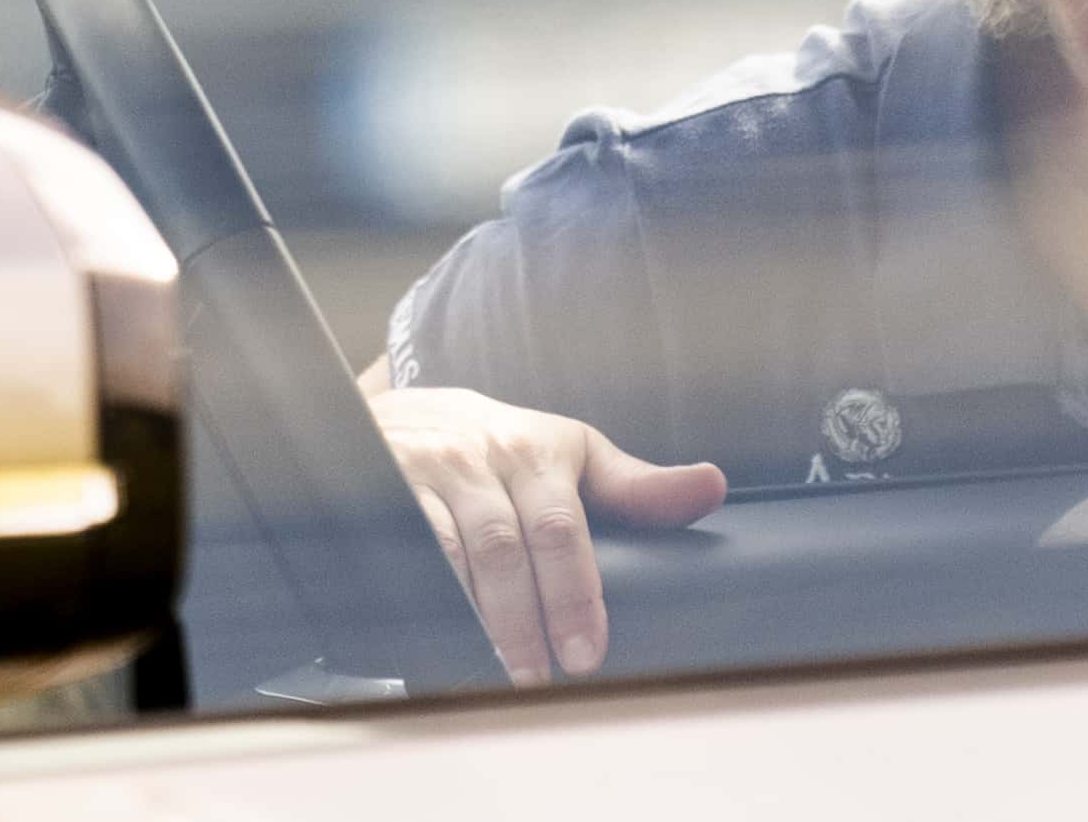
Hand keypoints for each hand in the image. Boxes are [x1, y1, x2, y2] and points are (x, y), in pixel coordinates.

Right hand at [366, 385, 726, 681]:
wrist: (408, 410)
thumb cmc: (507, 447)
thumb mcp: (573, 454)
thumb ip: (636, 486)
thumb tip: (712, 486)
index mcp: (538, 452)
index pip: (562, 526)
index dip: (575, 592)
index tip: (587, 653)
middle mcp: (479, 460)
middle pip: (505, 547)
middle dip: (526, 619)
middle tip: (543, 677)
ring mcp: (422, 476)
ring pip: (450, 555)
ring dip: (474, 619)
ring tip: (497, 674)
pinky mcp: (374, 494)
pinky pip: (398, 553)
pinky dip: (419, 598)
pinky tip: (434, 639)